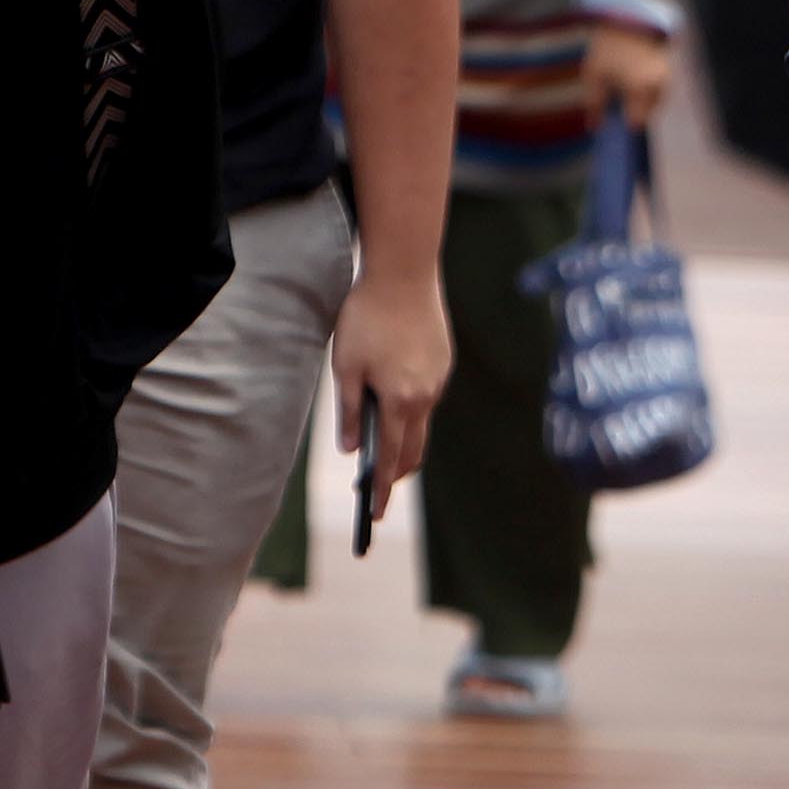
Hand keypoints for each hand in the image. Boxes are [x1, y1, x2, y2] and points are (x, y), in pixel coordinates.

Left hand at [330, 264, 451, 480]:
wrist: (405, 273)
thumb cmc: (367, 317)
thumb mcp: (346, 366)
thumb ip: (350, 411)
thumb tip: (351, 449)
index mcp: (400, 401)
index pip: (390, 459)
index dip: (381, 490)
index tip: (374, 515)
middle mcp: (425, 396)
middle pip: (414, 449)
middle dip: (396, 474)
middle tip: (377, 490)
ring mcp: (438, 379)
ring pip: (421, 423)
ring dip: (403, 439)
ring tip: (381, 448)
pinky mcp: (443, 362)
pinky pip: (427, 397)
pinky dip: (411, 410)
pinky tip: (394, 400)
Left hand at [582, 23, 673, 127]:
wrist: (629, 18)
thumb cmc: (608, 47)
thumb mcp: (594, 76)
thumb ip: (594, 104)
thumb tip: (594, 128)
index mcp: (640, 88)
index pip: (637, 122)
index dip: (626, 124)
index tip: (616, 120)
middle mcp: (658, 85)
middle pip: (649, 113)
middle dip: (635, 111)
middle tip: (619, 101)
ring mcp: (667, 77)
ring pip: (657, 102)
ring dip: (644, 101)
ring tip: (627, 85)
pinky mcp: (670, 70)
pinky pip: (661, 90)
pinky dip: (650, 89)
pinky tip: (636, 78)